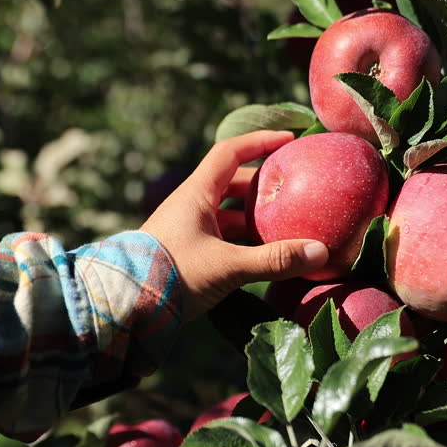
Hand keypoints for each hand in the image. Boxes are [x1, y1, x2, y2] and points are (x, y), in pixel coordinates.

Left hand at [140, 130, 328, 321]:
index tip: (288, 140)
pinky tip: (263, 256)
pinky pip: (221, 237)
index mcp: (196, 195)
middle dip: (262, 186)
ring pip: (226, 214)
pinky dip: (243, 241)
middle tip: (292, 191)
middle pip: (231, 184)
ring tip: (285, 225)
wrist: (125, 306)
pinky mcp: (186, 253)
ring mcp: (186, 230)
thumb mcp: (228, 266)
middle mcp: (190, 207)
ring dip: (253, 218)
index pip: (229, 153)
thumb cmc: (173, 275)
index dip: (259, 142)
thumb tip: (320, 251)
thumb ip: (274, 260)